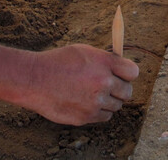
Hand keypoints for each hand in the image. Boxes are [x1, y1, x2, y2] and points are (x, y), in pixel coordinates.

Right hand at [17, 44, 138, 125]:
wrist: (34, 79)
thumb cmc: (58, 62)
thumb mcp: (84, 51)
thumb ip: (105, 60)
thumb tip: (120, 67)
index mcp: (105, 63)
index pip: (133, 72)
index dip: (128, 74)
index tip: (122, 74)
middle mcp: (103, 83)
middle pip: (128, 92)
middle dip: (120, 89)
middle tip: (109, 86)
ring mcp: (95, 102)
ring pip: (116, 106)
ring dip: (108, 101)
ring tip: (92, 93)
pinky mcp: (86, 117)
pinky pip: (103, 116)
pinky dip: (98, 111)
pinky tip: (86, 102)